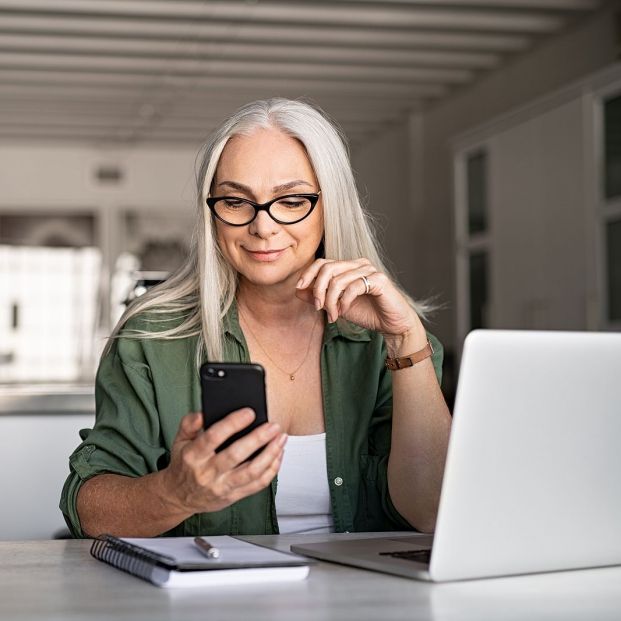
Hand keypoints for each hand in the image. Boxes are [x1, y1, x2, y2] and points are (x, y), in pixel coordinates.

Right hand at [162, 409, 286, 514]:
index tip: (249, 413)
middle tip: (273, 426)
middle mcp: (207, 473)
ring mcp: (221, 486)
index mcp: (193, 455)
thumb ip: (189, 423)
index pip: (213, 437)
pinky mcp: (233, 496)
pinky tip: (278, 455)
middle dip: (258, 439)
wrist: (179, 497)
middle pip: (236, 455)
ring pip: (251, 472)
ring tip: (281, 438)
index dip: (232, 424)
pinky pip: (257, 484)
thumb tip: (203, 413)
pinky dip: (272, 469)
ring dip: (270, 454)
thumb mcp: (179, 440)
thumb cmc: (184, 464)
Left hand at [296, 258, 425, 347]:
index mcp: (349, 267)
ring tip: (333, 315)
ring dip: (331, 301)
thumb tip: (298, 290)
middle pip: (328, 268)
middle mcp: (359, 264)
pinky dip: (344, 301)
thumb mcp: (337, 306)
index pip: (323, 262)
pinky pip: (353, 287)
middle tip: (318, 307)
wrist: (392, 325)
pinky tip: (344, 311)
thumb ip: (319, 297)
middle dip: (318, 289)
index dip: (308, 274)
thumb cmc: (367, 313)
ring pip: (338, 279)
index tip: (299, 288)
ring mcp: (370, 270)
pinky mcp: (379, 280)